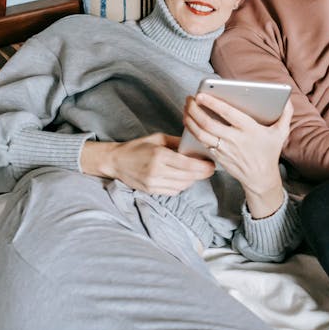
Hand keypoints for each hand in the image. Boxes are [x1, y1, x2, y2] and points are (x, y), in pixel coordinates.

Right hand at [81, 134, 214, 194]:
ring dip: (192, 180)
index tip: (212, 164)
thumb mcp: (158, 138)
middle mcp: (157, 171)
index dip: (203, 167)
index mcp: (159, 155)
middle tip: (210, 168)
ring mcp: (154, 183)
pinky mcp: (151, 191)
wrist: (116, 161)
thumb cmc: (138, 147)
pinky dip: (182, 185)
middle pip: (188, 177)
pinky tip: (183, 178)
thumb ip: (177, 142)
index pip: (187, 164)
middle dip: (202, 174)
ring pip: (183, 185)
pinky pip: (174, 191)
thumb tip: (196, 145)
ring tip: (197, 172)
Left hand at [183, 93, 292, 217]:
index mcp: (249, 130)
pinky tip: (189, 122)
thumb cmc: (269, 152)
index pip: (228, 114)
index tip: (201, 94)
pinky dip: (193, 131)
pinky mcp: (218, 156)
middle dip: (195, 110)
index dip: (213, 103)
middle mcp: (234, 139)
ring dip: (190, 120)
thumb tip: (287, 99)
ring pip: (201, 134)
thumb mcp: (281, 133)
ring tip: (186, 108)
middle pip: (209, 124)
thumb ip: (285, 114)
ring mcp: (224, 149)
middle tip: (189, 99)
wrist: (260, 178)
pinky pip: (202, 143)